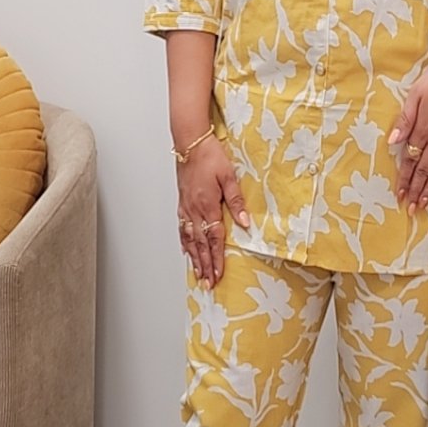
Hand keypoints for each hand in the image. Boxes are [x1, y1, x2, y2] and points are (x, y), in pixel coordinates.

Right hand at [176, 137, 248, 285]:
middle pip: (200, 245)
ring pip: (189, 239)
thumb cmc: (210, 156)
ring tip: (198, 274)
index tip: (218, 275)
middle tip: (208, 284)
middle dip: (205, 266)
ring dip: (194, 259)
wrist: (190, 143)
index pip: (214, 239)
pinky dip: (184, 242)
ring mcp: (186, 207)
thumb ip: (236, 202)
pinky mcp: (182, 203)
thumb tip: (245, 224)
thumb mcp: (229, 177)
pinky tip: (186, 250)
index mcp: (208, 205)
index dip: (216, 259)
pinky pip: (182, 228)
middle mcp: (194, 210)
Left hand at [388, 51, 427, 213]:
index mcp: (423, 130)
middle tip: (411, 209)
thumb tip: (392, 141)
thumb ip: (405, 121)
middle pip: (425, 170)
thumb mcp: (415, 96)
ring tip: (425, 204)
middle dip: (416, 191)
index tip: (400, 195)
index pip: (411, 161)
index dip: (405, 179)